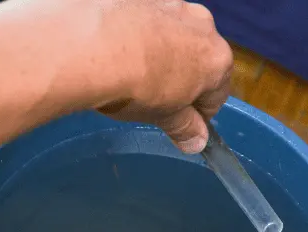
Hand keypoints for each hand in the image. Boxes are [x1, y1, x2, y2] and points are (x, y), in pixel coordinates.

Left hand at [92, 0, 232, 153]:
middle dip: (181, 78)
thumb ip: (184, 128)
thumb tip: (196, 141)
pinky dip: (136, 32)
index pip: (217, 95)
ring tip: (129, 71)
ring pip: (172, 36)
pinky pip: (146, 18)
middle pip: (197, 60)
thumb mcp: (163, 117)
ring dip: (159, 52)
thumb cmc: (135, 84)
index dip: (199, 112)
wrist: (90, 45)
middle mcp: (202, 27)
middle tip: (152, 97)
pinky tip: (115, 49)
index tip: (182, 121)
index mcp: (217, 61)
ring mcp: (172, 5)